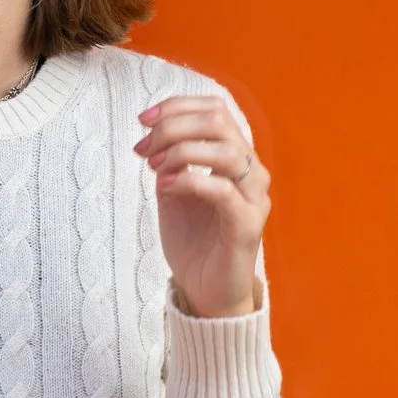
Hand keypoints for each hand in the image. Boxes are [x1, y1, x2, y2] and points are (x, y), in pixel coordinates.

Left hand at [133, 94, 269, 317]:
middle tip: (144, 147)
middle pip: (219, 122)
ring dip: (180, 151)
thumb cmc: (193, 241)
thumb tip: (151, 132)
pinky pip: (223, 189)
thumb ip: (169, 160)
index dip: (177, 106)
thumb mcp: (173, 191)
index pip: (216, 110)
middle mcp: (251, 172)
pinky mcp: (248, 225)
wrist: (204, 291)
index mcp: (236, 158)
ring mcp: (254, 198)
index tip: (143, 120)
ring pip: (225, 151)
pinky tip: (165, 186)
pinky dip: (188, 180)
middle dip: (174, 127)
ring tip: (153, 167)